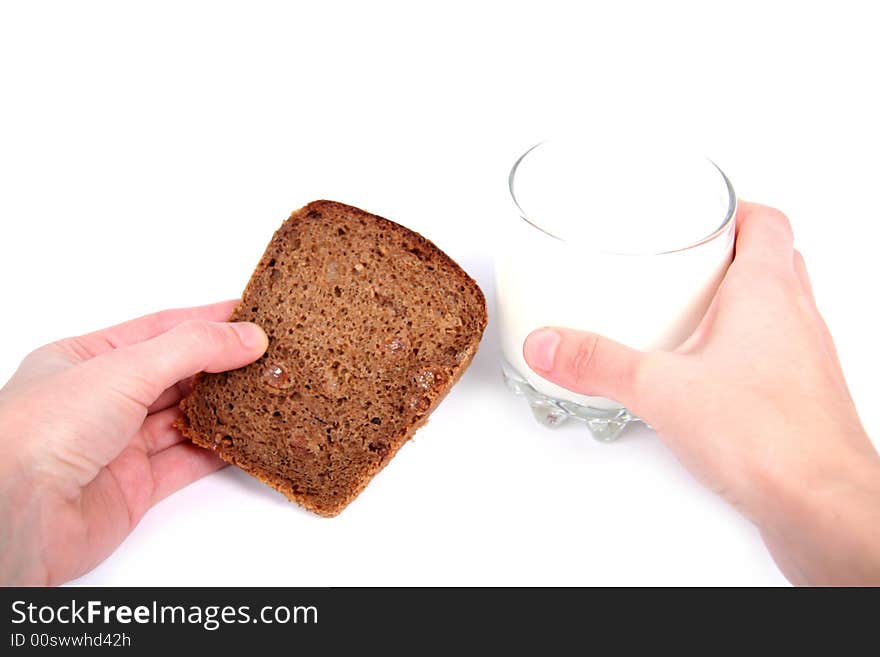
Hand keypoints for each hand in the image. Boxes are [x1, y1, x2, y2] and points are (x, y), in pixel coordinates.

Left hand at [0, 301, 267, 584]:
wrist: (16, 513)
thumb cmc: (41, 431)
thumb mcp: (124, 368)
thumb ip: (192, 349)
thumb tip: (247, 335)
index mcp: (84, 360)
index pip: (158, 330)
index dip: (205, 321)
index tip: (249, 313)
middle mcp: (100, 401)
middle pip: (175, 374)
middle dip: (220, 364)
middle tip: (268, 353)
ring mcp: (118, 445)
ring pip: (184, 418)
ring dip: (223, 406)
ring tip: (266, 389)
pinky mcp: (134, 488)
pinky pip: (186, 462)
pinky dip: (217, 450)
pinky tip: (245, 437)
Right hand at [523, 201, 879, 584]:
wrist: (821, 504)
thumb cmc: (771, 439)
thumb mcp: (660, 388)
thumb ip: (598, 362)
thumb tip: (552, 343)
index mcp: (768, 291)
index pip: (767, 222)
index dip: (735, 210)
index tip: (698, 214)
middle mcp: (798, 318)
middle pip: (773, 260)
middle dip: (727, 255)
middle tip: (684, 262)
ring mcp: (806, 358)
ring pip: (778, 307)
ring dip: (737, 303)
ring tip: (687, 316)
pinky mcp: (801, 397)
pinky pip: (775, 354)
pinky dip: (743, 350)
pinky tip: (705, 377)